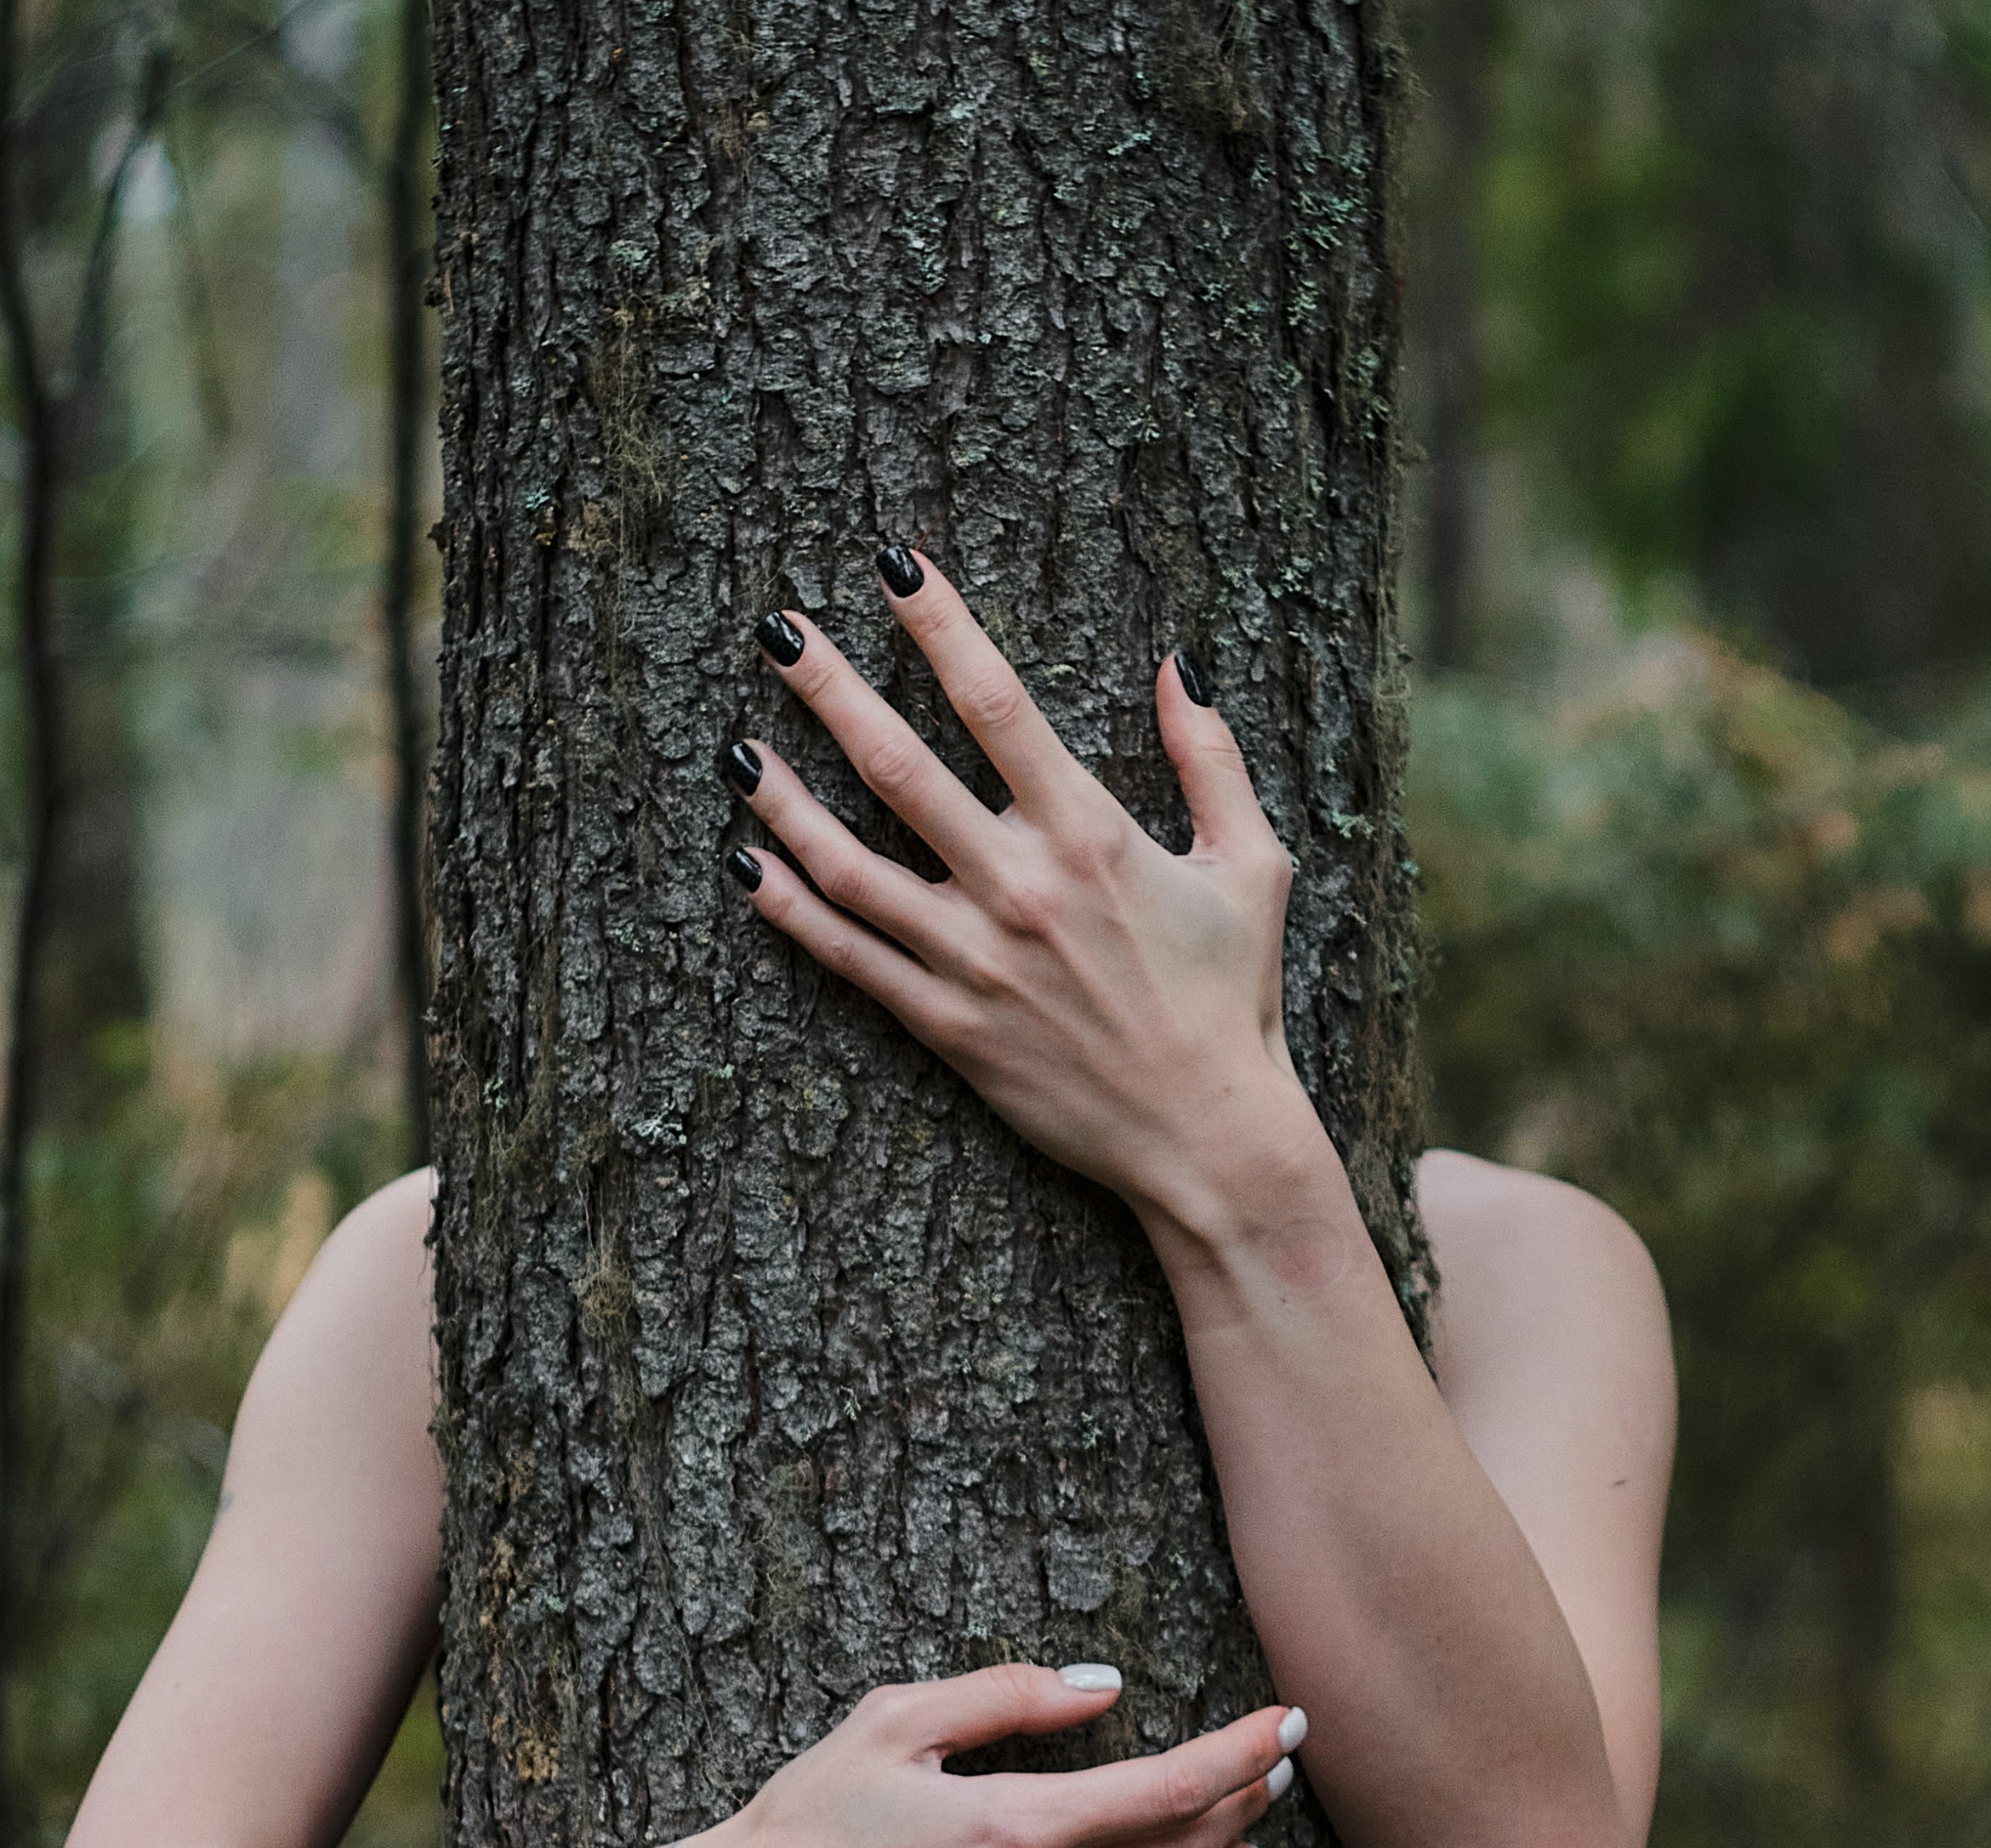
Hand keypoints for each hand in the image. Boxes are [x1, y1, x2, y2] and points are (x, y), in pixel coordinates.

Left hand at [720, 552, 1313, 1225]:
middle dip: (832, 688)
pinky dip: (792, 911)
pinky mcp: (945, 1026)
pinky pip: (848, 959)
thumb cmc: (1236, 999)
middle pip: (899, 766)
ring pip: (851, 863)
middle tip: (778, 630)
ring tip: (736, 746)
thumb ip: (1210, 758)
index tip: (893, 566)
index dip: (940, 625)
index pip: (996, 703)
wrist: (1209, 1138)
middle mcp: (1020, 887)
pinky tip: (748, 866)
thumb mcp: (1253, 866)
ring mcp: (973, 960)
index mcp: (1091, 834)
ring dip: (785, 799)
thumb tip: (1178, 663)